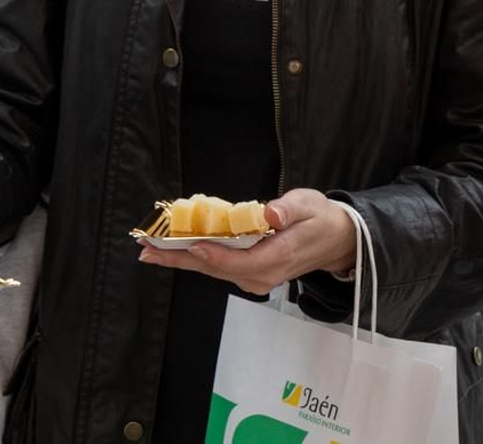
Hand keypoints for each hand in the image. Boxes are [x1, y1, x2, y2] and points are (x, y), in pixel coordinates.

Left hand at [136, 189, 356, 295]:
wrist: (335, 241)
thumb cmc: (320, 218)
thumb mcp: (309, 205)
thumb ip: (289, 209)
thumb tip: (270, 214)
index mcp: (279, 257)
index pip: (242, 261)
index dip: (214, 254)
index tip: (190, 243)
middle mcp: (263, 274)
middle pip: (216, 269)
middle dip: (180, 259)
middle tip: (148, 249)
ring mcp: (255, 278)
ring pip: (212, 270)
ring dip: (180, 260)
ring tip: (150, 249)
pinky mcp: (249, 273)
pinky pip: (217, 267)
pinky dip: (193, 258)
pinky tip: (172, 250)